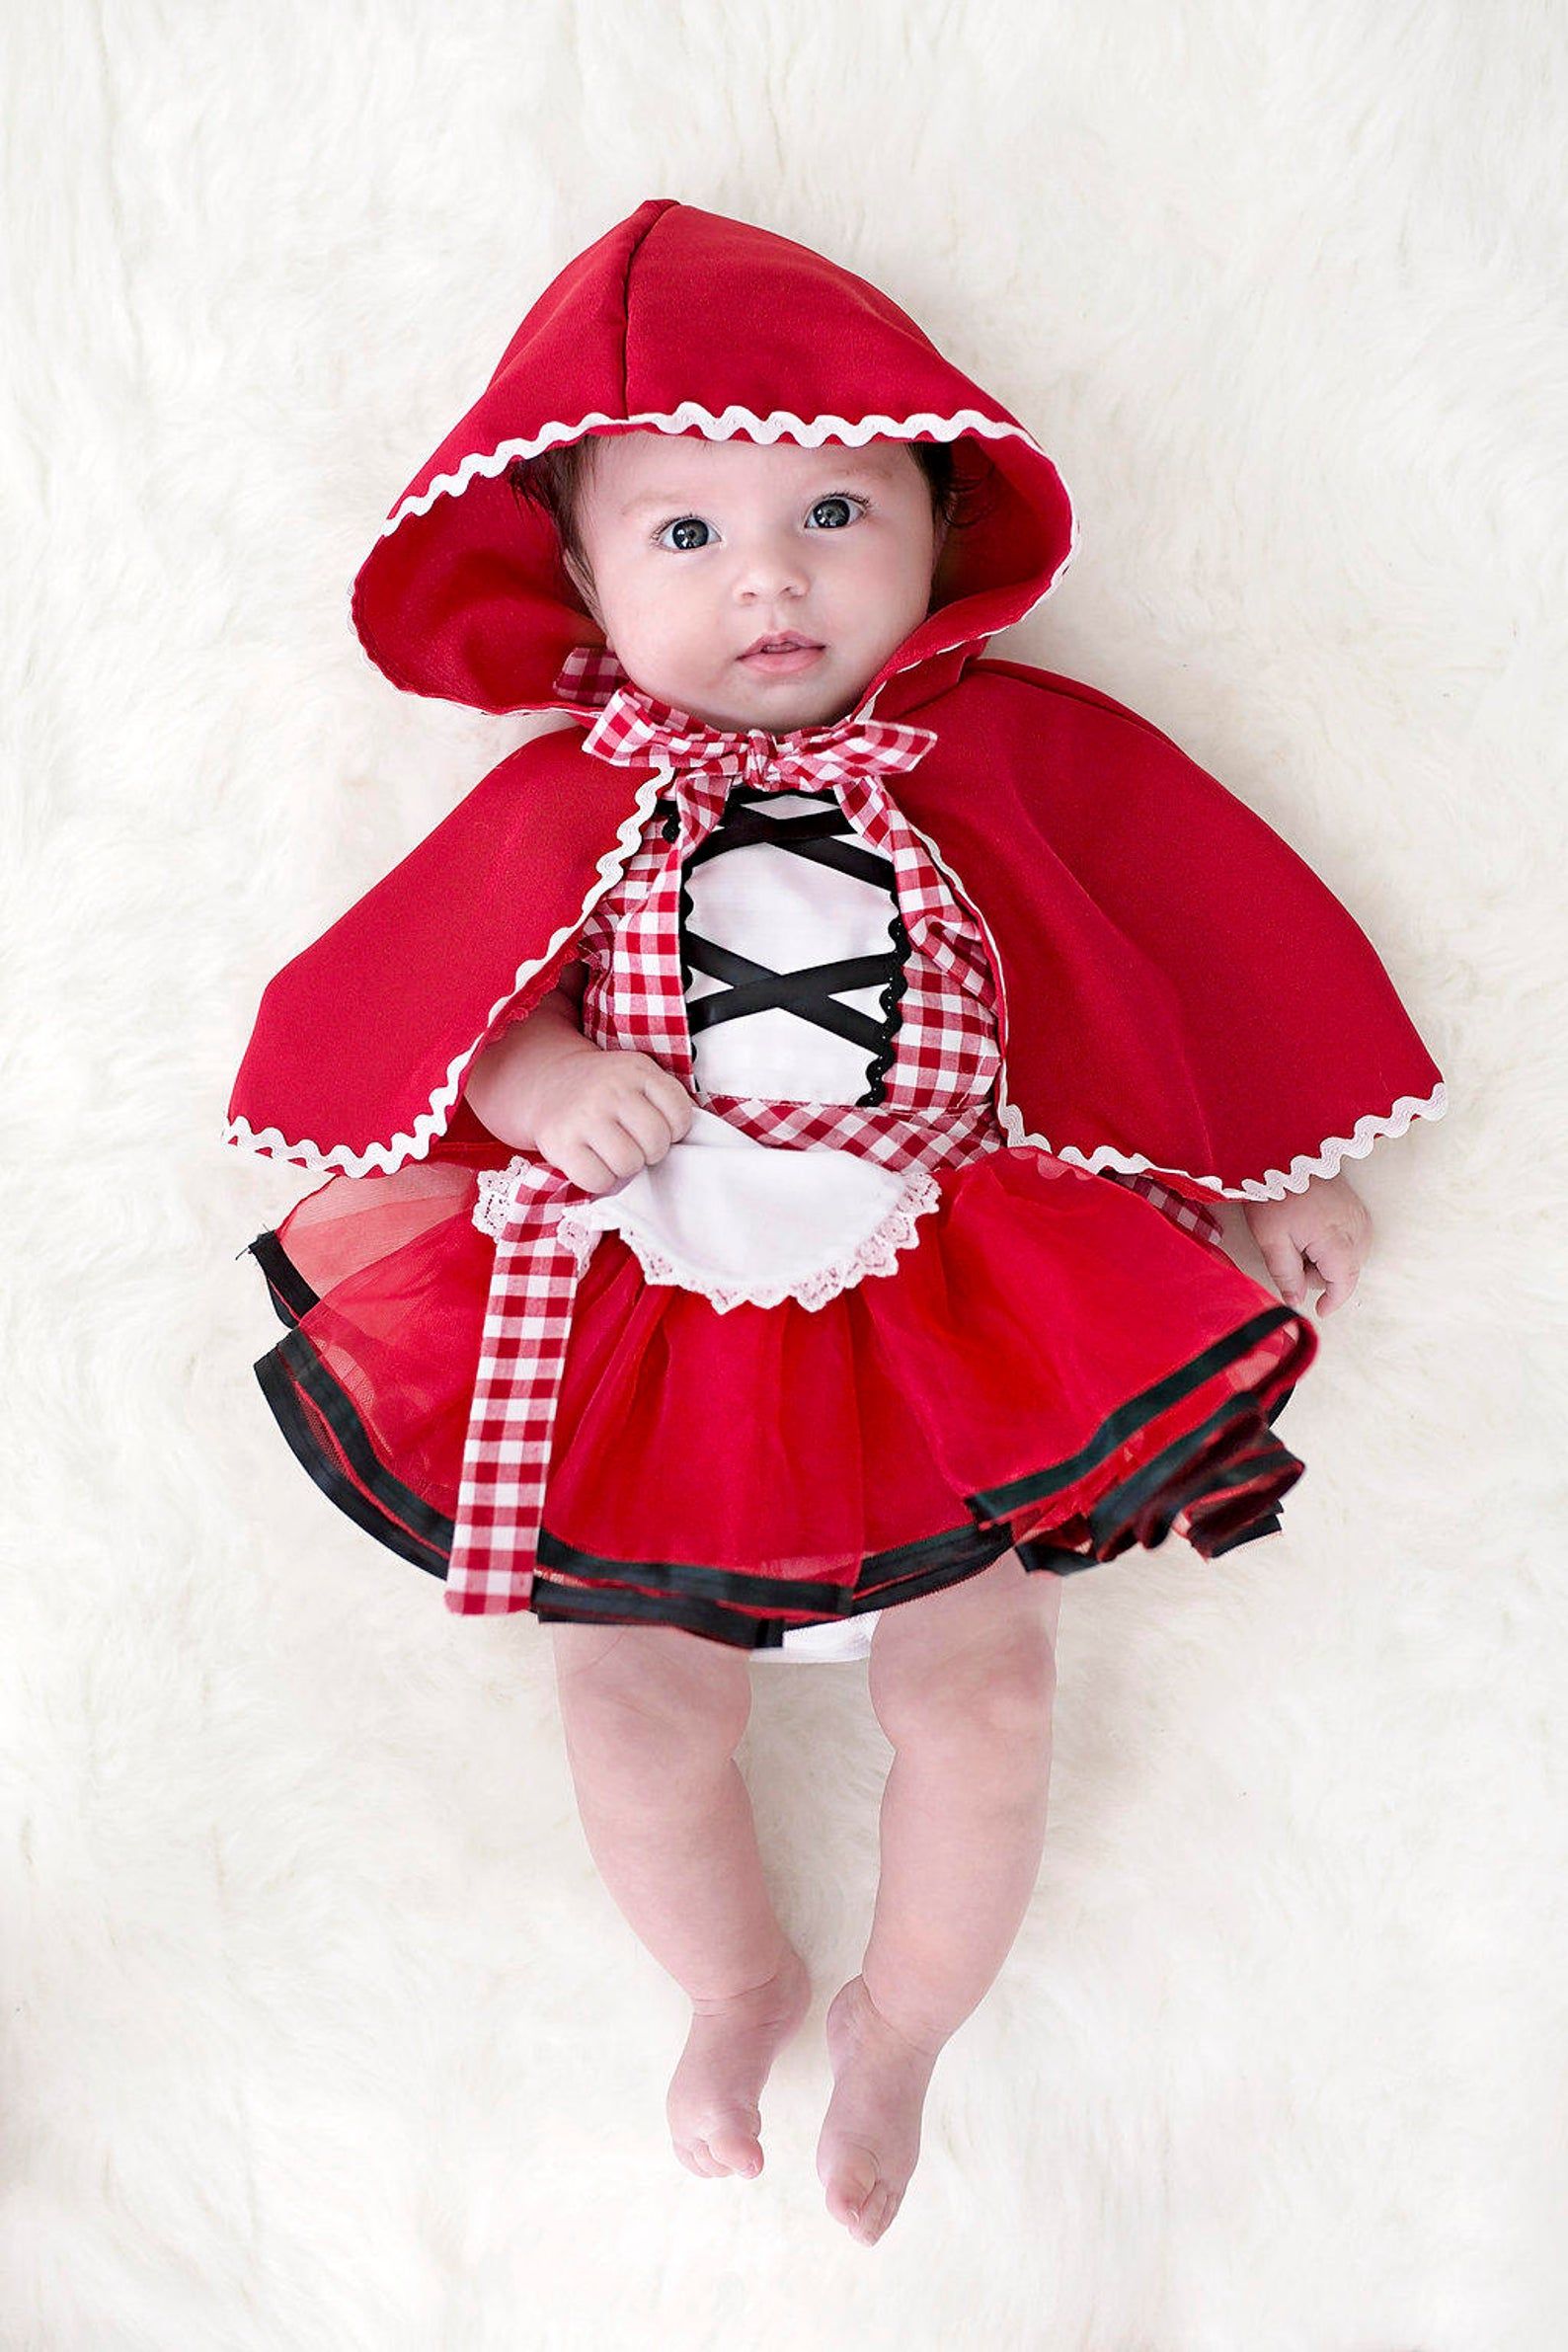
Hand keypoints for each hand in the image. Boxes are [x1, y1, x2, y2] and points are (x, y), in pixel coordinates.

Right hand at [531, 1046, 694, 1195]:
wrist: (549, 1081)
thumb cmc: (605, 1091)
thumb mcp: (637, 1078)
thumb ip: (662, 1101)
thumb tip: (686, 1144)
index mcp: (637, 1070)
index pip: (680, 1113)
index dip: (675, 1130)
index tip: (657, 1127)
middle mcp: (611, 1089)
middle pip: (656, 1142)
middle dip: (650, 1151)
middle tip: (633, 1143)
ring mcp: (585, 1115)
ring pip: (629, 1163)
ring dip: (625, 1168)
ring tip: (614, 1154)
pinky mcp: (561, 1142)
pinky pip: (598, 1180)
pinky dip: (601, 1181)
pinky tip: (595, 1163)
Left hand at [1242, 1170, 1372, 1317]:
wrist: (1284, 1152)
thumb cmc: (1276, 1192)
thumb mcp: (1272, 1239)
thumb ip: (1286, 1275)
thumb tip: (1296, 1301)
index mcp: (1338, 1241)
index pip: (1343, 1284)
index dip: (1331, 1301)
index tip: (1319, 1310)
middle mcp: (1357, 1230)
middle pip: (1345, 1272)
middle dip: (1319, 1274)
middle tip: (1291, 1254)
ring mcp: (1359, 1217)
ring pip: (1348, 1256)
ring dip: (1325, 1259)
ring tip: (1299, 1239)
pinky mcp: (1356, 1207)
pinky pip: (1351, 1239)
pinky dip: (1333, 1244)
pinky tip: (1312, 1230)